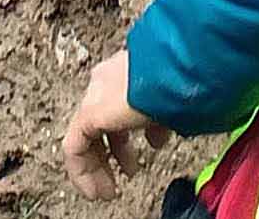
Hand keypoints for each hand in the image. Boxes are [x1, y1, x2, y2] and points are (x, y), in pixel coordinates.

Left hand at [61, 55, 168, 198]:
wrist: (175, 70)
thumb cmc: (182, 82)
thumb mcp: (172, 107)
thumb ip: (159, 124)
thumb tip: (156, 141)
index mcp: (126, 75)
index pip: (119, 111)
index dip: (126, 142)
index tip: (135, 162)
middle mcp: (106, 81)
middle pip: (100, 125)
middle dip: (113, 155)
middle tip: (124, 175)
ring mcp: (95, 96)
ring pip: (85, 138)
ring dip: (98, 166)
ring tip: (109, 190)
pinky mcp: (88, 113)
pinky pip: (75, 148)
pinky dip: (82, 171)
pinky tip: (93, 189)